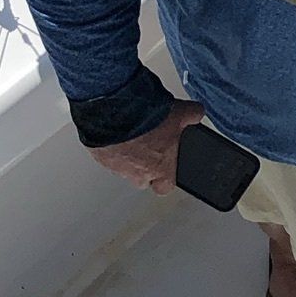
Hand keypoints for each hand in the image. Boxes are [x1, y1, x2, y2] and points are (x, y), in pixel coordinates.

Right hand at [89, 98, 204, 192]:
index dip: (167, 176)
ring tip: (131, 132)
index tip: (167, 166)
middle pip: (142, 178)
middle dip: (144, 165)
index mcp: (160, 169)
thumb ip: (192, 115)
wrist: (115, 110)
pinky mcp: (99, 156)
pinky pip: (106, 154)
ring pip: (123, 167)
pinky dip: (110, 144)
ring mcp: (116, 167)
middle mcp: (137, 174)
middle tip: (147, 146)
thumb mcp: (180, 113)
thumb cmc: (147, 119)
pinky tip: (116, 129)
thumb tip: (197, 113)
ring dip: (126, 153)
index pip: (166, 186)